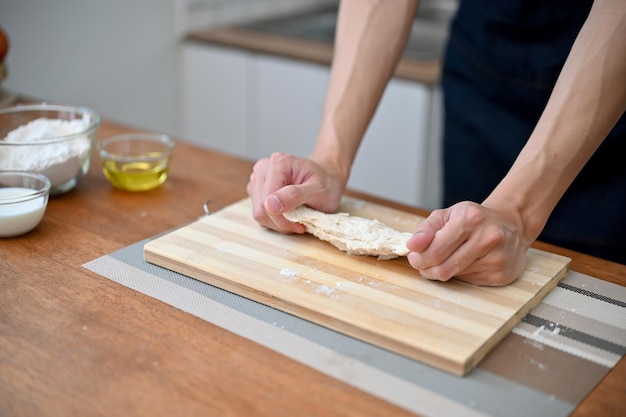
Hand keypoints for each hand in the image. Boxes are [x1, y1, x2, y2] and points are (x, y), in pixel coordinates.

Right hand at [247, 152, 344, 232]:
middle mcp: (264, 167)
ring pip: (258, 213)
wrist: (326, 180)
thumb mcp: (318, 191)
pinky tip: (287, 214)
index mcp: (278, 163)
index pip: (267, 202)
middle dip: (280, 222)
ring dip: (277, 222)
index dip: (282, 219)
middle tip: (299, 223)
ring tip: (295, 218)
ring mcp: (258, 178)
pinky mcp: (256, 189)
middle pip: (260, 208)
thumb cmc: (325, 185)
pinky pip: (259, 212)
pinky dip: (273, 220)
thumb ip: (294, 196)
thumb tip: (269, 204)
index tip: (300, 224)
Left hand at [406, 201, 530, 285]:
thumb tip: (411, 246)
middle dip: (426, 269)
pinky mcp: (501, 274)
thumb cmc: (473, 219)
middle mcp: (487, 238)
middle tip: (424, 263)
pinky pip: (468, 282)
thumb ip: (426, 230)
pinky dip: (460, 275)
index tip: (414, 257)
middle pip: (442, 268)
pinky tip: (467, 263)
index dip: (418, 258)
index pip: (434, 251)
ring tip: (447, 259)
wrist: (511, 224)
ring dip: (442, 272)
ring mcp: (496, 258)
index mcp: (470, 219)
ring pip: (453, 277)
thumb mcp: (447, 215)